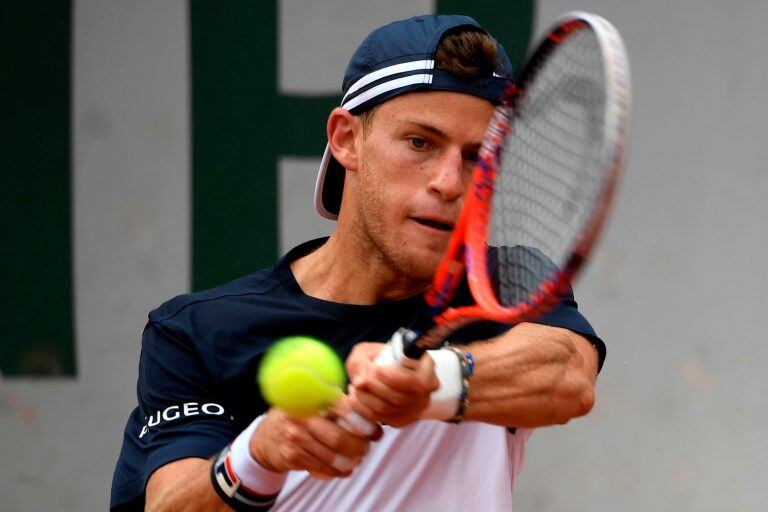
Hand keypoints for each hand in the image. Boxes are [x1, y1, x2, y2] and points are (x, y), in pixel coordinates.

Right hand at [249, 402, 376, 479]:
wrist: (268, 436)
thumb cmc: (301, 416)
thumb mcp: (314, 400)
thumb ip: (337, 401)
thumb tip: (368, 406)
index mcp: (311, 396)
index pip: (342, 408)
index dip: (362, 422)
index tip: (374, 432)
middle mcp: (301, 415)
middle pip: (338, 437)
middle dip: (358, 446)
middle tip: (366, 448)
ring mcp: (294, 436)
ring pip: (331, 456)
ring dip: (350, 461)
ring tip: (358, 459)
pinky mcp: (291, 456)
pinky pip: (321, 468)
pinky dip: (338, 472)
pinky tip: (345, 469)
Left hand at [346, 342, 438, 427]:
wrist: (381, 371)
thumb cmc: (377, 357)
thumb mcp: (369, 351)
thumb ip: (362, 361)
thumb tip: (360, 381)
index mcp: (427, 370)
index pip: (417, 382)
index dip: (395, 378)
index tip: (376, 369)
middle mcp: (426, 393)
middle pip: (399, 398)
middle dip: (374, 388)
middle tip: (358, 379)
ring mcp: (416, 409)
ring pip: (387, 408)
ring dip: (364, 398)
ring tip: (354, 386)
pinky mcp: (402, 420)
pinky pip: (380, 418)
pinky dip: (363, 409)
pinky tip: (355, 397)